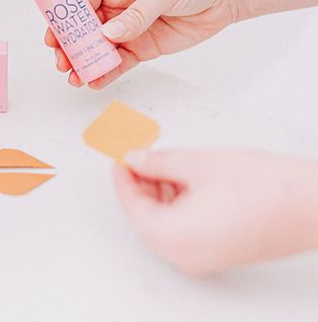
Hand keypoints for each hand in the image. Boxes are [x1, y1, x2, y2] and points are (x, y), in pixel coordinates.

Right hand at [45, 0, 238, 88]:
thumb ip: (136, 14)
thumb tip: (109, 34)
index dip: (66, 17)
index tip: (54, 33)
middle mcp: (118, 5)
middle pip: (86, 27)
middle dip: (72, 44)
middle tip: (62, 60)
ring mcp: (130, 28)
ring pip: (100, 48)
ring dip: (86, 61)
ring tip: (74, 76)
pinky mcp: (143, 46)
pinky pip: (120, 61)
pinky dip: (107, 71)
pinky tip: (95, 80)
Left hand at [114, 149, 317, 274]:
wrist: (311, 203)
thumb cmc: (263, 186)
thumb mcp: (197, 163)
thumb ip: (158, 163)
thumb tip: (136, 161)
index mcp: (175, 237)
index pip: (134, 208)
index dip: (123, 181)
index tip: (119, 162)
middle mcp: (187, 256)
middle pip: (148, 219)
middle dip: (142, 186)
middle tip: (140, 159)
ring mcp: (205, 258)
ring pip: (167, 224)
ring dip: (161, 194)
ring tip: (165, 165)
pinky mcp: (220, 252)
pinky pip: (186, 230)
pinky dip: (178, 206)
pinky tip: (185, 181)